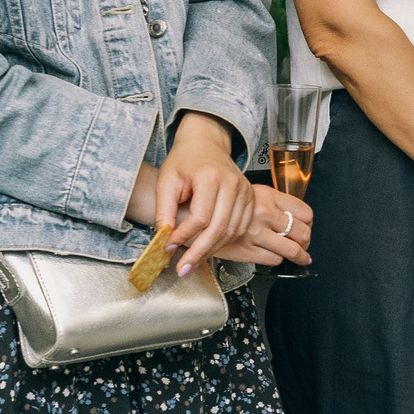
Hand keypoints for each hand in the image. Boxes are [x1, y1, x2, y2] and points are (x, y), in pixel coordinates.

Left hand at [154, 112, 258, 277]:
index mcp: (211, 177)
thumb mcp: (166, 181)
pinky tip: (208, 247)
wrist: (205, 145)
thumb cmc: (184, 161)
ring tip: (193, 261)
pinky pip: (240, 229)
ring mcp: (245, 193)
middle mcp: (233, 185)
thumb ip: (163, 210)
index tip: (168, 247)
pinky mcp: (251, 200)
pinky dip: (224, 242)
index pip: (201, 217)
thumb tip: (164, 238)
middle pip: (219, 228)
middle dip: (200, 252)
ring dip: (212, 250)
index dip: (184, 236)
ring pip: (232, 232)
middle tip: (183, 268)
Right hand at [212, 184, 312, 268]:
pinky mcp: (245, 249)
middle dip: (306, 243)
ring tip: (299, 258)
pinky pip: (273, 259)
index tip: (306, 227)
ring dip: (298, 256)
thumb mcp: (251, 193)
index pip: (304, 212)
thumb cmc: (220, 203)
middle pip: (302, 233)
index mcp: (269, 196)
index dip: (308, 224)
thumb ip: (272, 203)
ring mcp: (255, 232)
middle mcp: (264, 213)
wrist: (191, 211)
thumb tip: (293, 218)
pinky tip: (274, 256)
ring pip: (291, 249)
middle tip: (304, 246)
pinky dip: (277, 260)